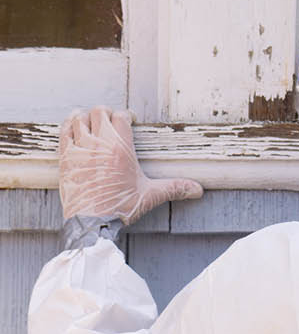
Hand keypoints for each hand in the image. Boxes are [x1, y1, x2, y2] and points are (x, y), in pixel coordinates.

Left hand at [59, 107, 202, 223]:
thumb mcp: (150, 195)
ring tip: (90, 121)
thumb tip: (198, 190)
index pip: (122, 116)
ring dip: (85, 116)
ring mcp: (80, 148)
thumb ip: (175, 188)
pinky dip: (69, 125)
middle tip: (111, 121)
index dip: (126, 116)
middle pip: (100, 111)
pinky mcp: (65, 157)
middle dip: (106, 113)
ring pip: (80, 118)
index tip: (128, 121)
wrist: (92, 222)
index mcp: (121, 147)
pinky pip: (64, 131)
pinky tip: (73, 126)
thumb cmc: (121, 207)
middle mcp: (100, 143)